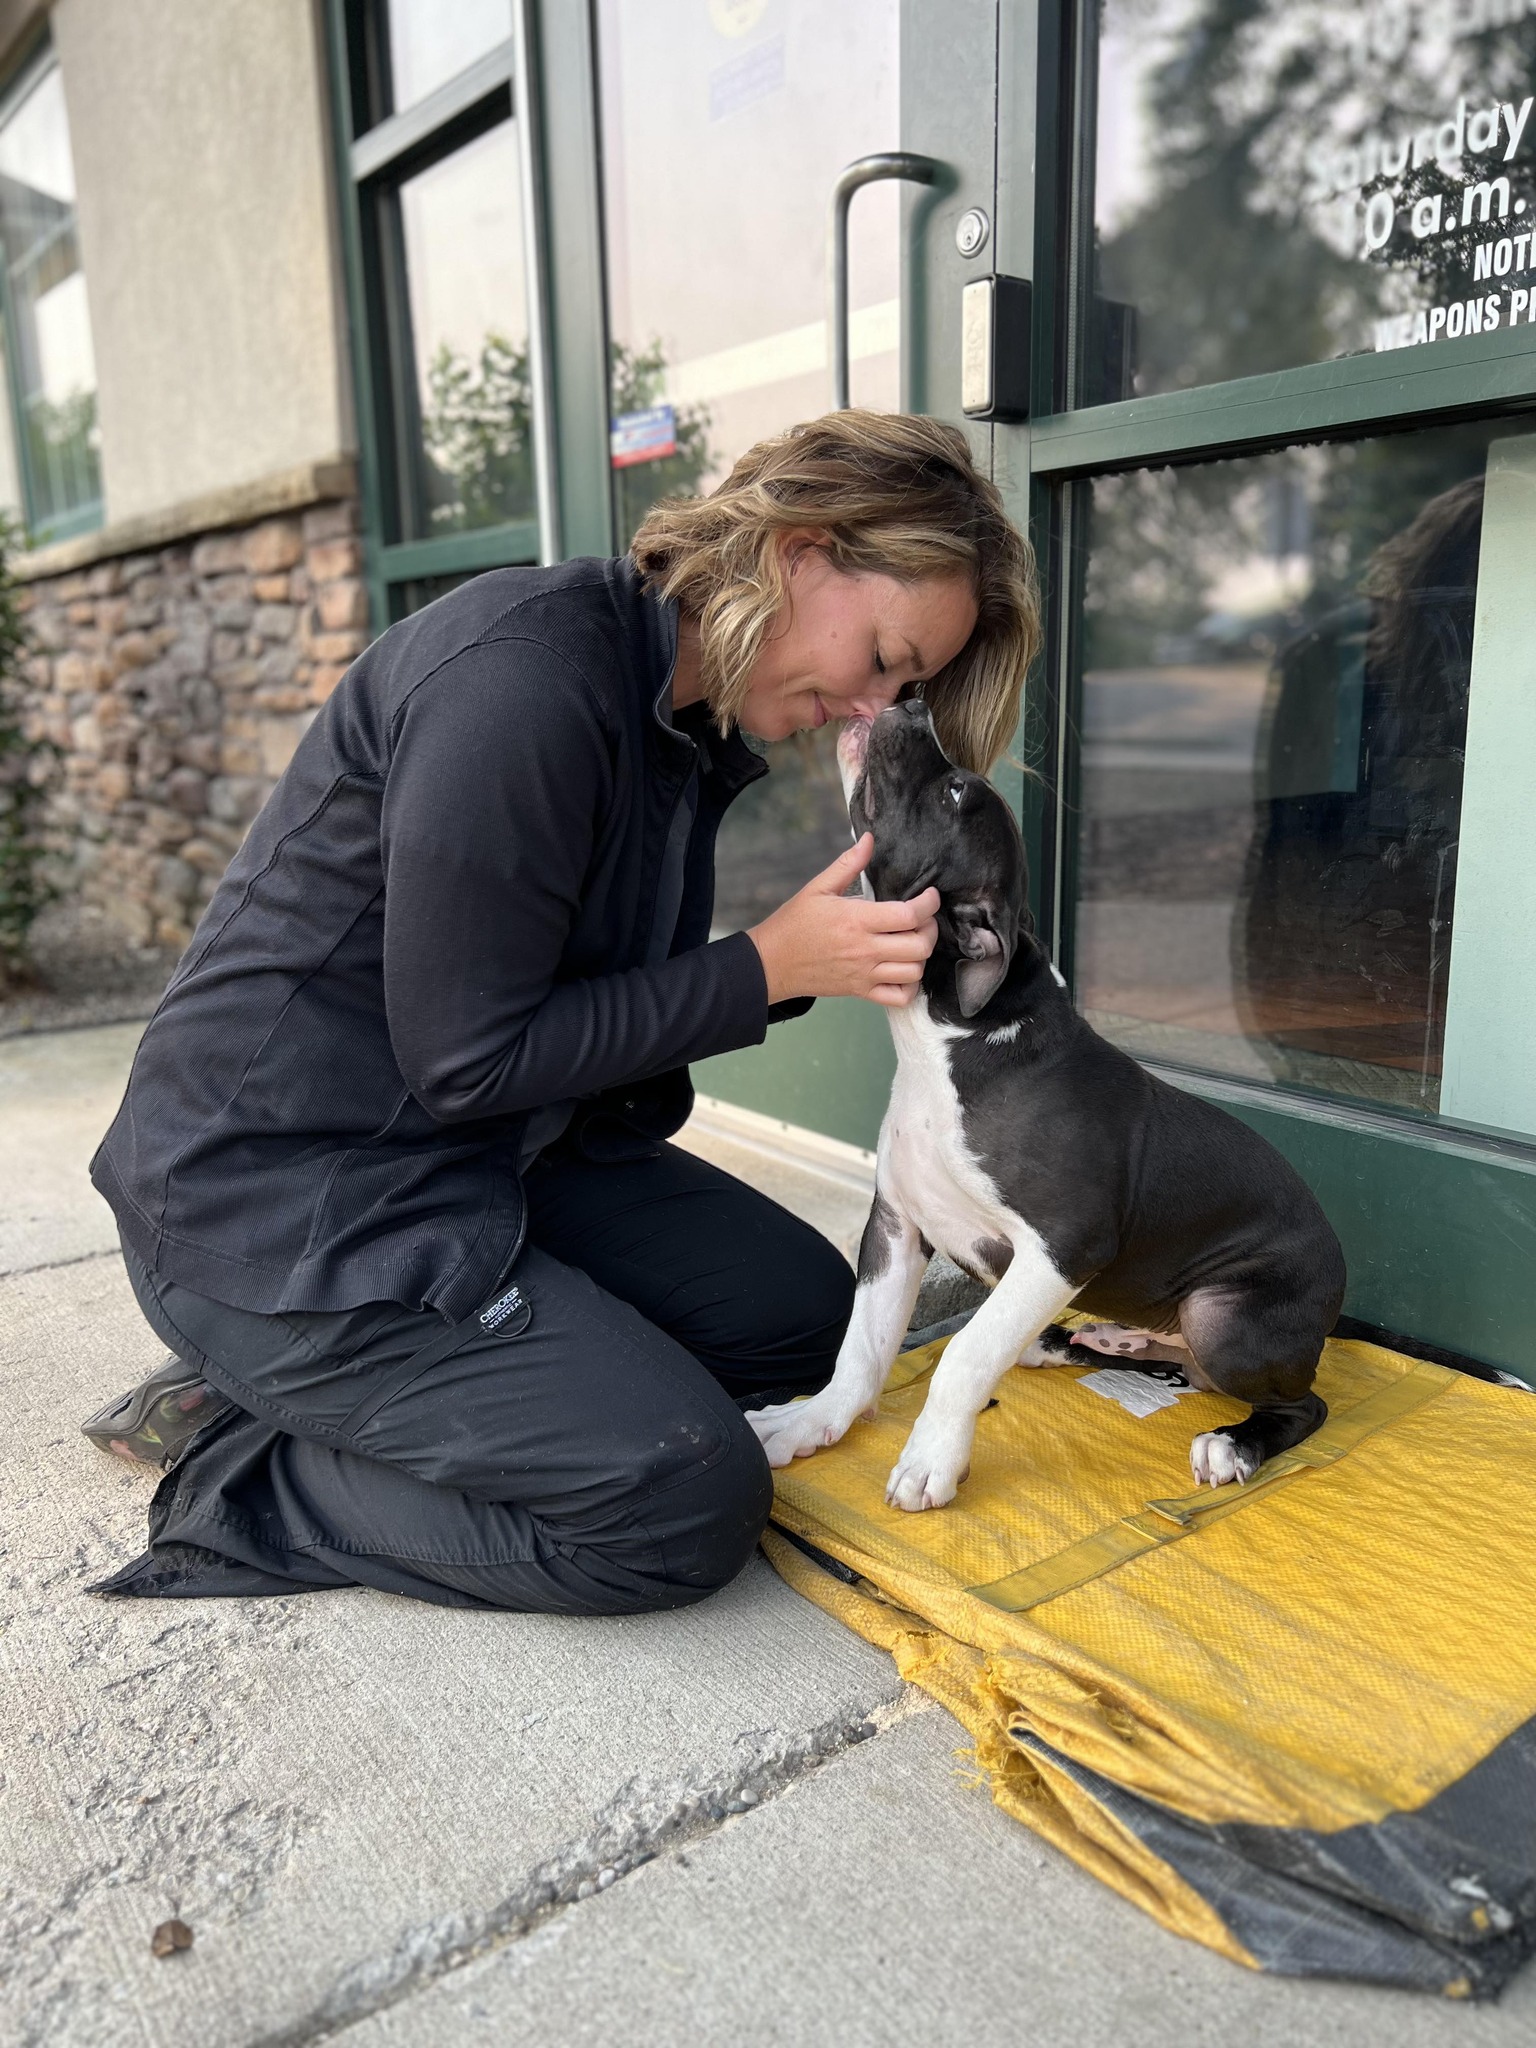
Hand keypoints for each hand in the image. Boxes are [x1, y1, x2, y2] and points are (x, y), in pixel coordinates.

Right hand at [748, 835, 939, 1007]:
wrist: (772, 963)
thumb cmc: (794, 924)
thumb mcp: (818, 888)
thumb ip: (848, 864)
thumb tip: (869, 839)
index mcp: (857, 920)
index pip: (909, 915)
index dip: (929, 904)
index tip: (930, 896)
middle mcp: (865, 949)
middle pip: (919, 946)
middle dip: (930, 930)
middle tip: (924, 920)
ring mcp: (864, 974)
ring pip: (914, 971)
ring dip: (921, 956)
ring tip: (913, 942)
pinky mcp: (861, 991)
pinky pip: (899, 997)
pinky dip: (910, 985)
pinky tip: (903, 969)